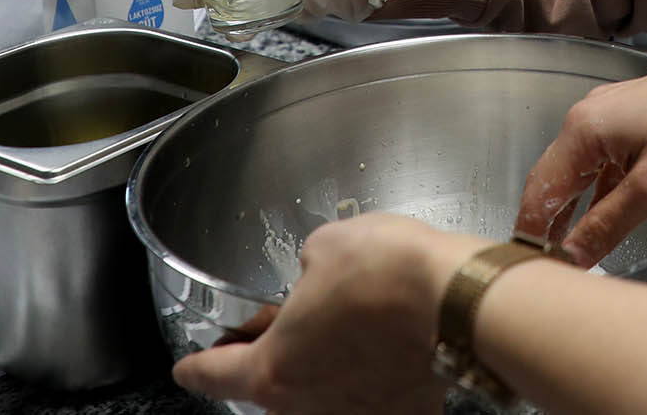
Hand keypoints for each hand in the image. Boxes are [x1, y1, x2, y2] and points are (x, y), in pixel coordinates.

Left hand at [172, 212, 469, 413]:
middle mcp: (308, 408)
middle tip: (296, 324)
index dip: (195, 366)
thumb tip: (318, 277)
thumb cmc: (387, 273)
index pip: (212, 376)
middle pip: (274, 389)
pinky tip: (393, 346)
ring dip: (329, 371)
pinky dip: (377, 377)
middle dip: (279, 358)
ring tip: (354, 329)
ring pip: (325, 398)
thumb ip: (306, 273)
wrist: (457, 301)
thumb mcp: (324, 248)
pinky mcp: (403, 413)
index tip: (189, 367)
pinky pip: (376, 399)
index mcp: (272, 370)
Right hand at [515, 49, 646, 267]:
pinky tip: (601, 217)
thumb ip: (605, 225)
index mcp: (583, 128)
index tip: (530, 269)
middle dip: (547, 223)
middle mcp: (589, 116)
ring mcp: (612, 115)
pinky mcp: (635, 119)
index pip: (541, 190)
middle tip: (545, 267)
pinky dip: (598, 192)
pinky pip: (604, 161)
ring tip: (568, 251)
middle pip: (554, 178)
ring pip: (580, 171)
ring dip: (573, 209)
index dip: (532, 232)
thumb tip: (571, 257)